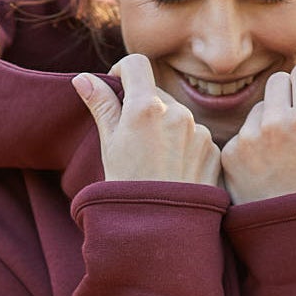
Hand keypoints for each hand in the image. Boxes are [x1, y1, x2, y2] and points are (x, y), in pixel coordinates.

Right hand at [72, 54, 223, 187]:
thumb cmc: (127, 189)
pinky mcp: (213, 149)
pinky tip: (174, 171)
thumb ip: (101, 106)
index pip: (136, 64)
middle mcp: (177, 113)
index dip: (124, 71)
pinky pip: (195, 137)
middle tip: (134, 140)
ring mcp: (199, 131)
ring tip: (155, 162)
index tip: (118, 87)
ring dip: (165, 128)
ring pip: (177, 116)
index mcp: (146, 108)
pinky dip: (183, 147)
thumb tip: (83, 78)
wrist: (160, 230)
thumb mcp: (109, 146)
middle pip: (157, 93)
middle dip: (144, 108)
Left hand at [219, 63, 295, 204]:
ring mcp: (250, 138)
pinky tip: (264, 168)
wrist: (291, 235)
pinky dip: (251, 143)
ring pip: (258, 107)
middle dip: (287, 96)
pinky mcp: (230, 153)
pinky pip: (242, 131)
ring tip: (281, 154)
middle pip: (278, 81)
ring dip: (268, 120)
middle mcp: (278, 123)